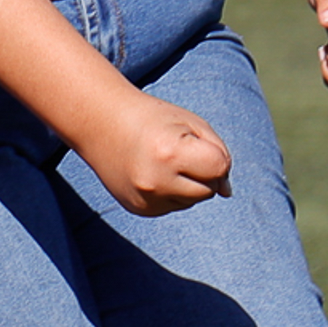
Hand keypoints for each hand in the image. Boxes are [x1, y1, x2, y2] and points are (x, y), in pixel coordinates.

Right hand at [76, 92, 233, 216]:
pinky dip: (170, 191)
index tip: (196, 141)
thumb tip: (227, 192)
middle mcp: (156, 181)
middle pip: (209, 190)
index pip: (219, 167)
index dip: (215, 154)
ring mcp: (146, 199)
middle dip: (203, 173)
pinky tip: (152, 172)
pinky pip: (173, 206)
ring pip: (191, 200)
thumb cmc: (150, 117)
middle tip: (178, 150)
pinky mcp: (140, 209)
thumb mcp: (189, 122)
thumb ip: (218, 153)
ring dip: (186, 183)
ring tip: (161, 160)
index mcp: (169, 153)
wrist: (99, 121)